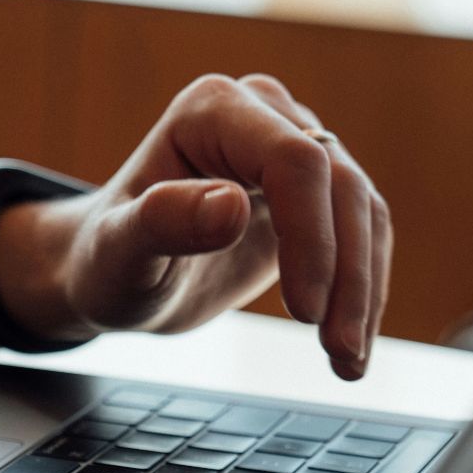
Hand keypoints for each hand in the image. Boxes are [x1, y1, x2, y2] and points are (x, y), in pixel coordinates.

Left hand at [0, 73, 390, 378]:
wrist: (117, 274)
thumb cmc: (107, 259)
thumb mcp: (118, 252)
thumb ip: (163, 222)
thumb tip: (232, 207)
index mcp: (211, 111)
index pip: (293, 160)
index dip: (311, 237)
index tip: (303, 312)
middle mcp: (261, 114)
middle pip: (340, 185)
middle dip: (347, 275)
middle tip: (339, 353)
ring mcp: (295, 148)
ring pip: (363, 211)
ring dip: (364, 291)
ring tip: (347, 362)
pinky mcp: (315, 193)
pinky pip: (362, 233)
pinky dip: (364, 291)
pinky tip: (351, 344)